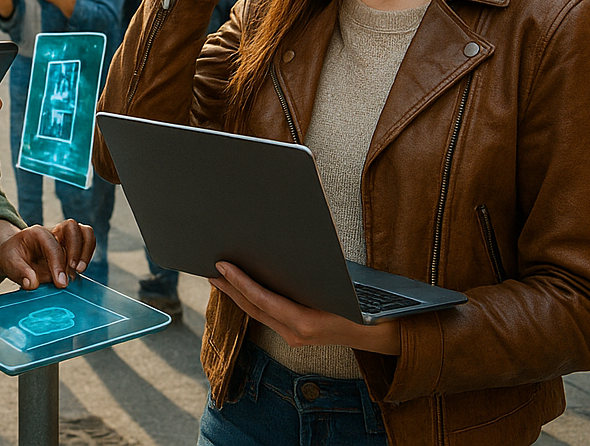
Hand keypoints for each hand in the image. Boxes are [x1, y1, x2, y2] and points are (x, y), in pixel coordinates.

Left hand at [0, 219, 96, 289]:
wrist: (15, 253)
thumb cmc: (12, 256)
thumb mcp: (8, 263)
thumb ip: (20, 272)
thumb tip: (33, 283)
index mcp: (37, 233)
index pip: (52, 245)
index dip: (58, 264)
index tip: (61, 282)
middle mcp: (53, 231)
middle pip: (72, 228)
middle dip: (76, 250)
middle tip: (74, 271)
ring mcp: (64, 238)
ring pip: (85, 232)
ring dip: (86, 251)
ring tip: (80, 270)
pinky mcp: (71, 246)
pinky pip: (87, 243)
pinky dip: (88, 255)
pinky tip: (79, 271)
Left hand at [209, 261, 399, 353]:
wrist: (380, 334)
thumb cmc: (362, 305)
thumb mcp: (337, 287)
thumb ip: (308, 276)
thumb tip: (281, 252)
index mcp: (304, 323)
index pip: (262, 300)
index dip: (239, 282)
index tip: (221, 266)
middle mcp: (295, 334)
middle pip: (253, 308)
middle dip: (229, 288)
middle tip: (209, 268)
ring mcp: (293, 338)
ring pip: (257, 314)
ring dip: (236, 295)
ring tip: (218, 277)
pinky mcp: (295, 336)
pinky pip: (267, 317)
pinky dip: (251, 301)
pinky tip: (241, 289)